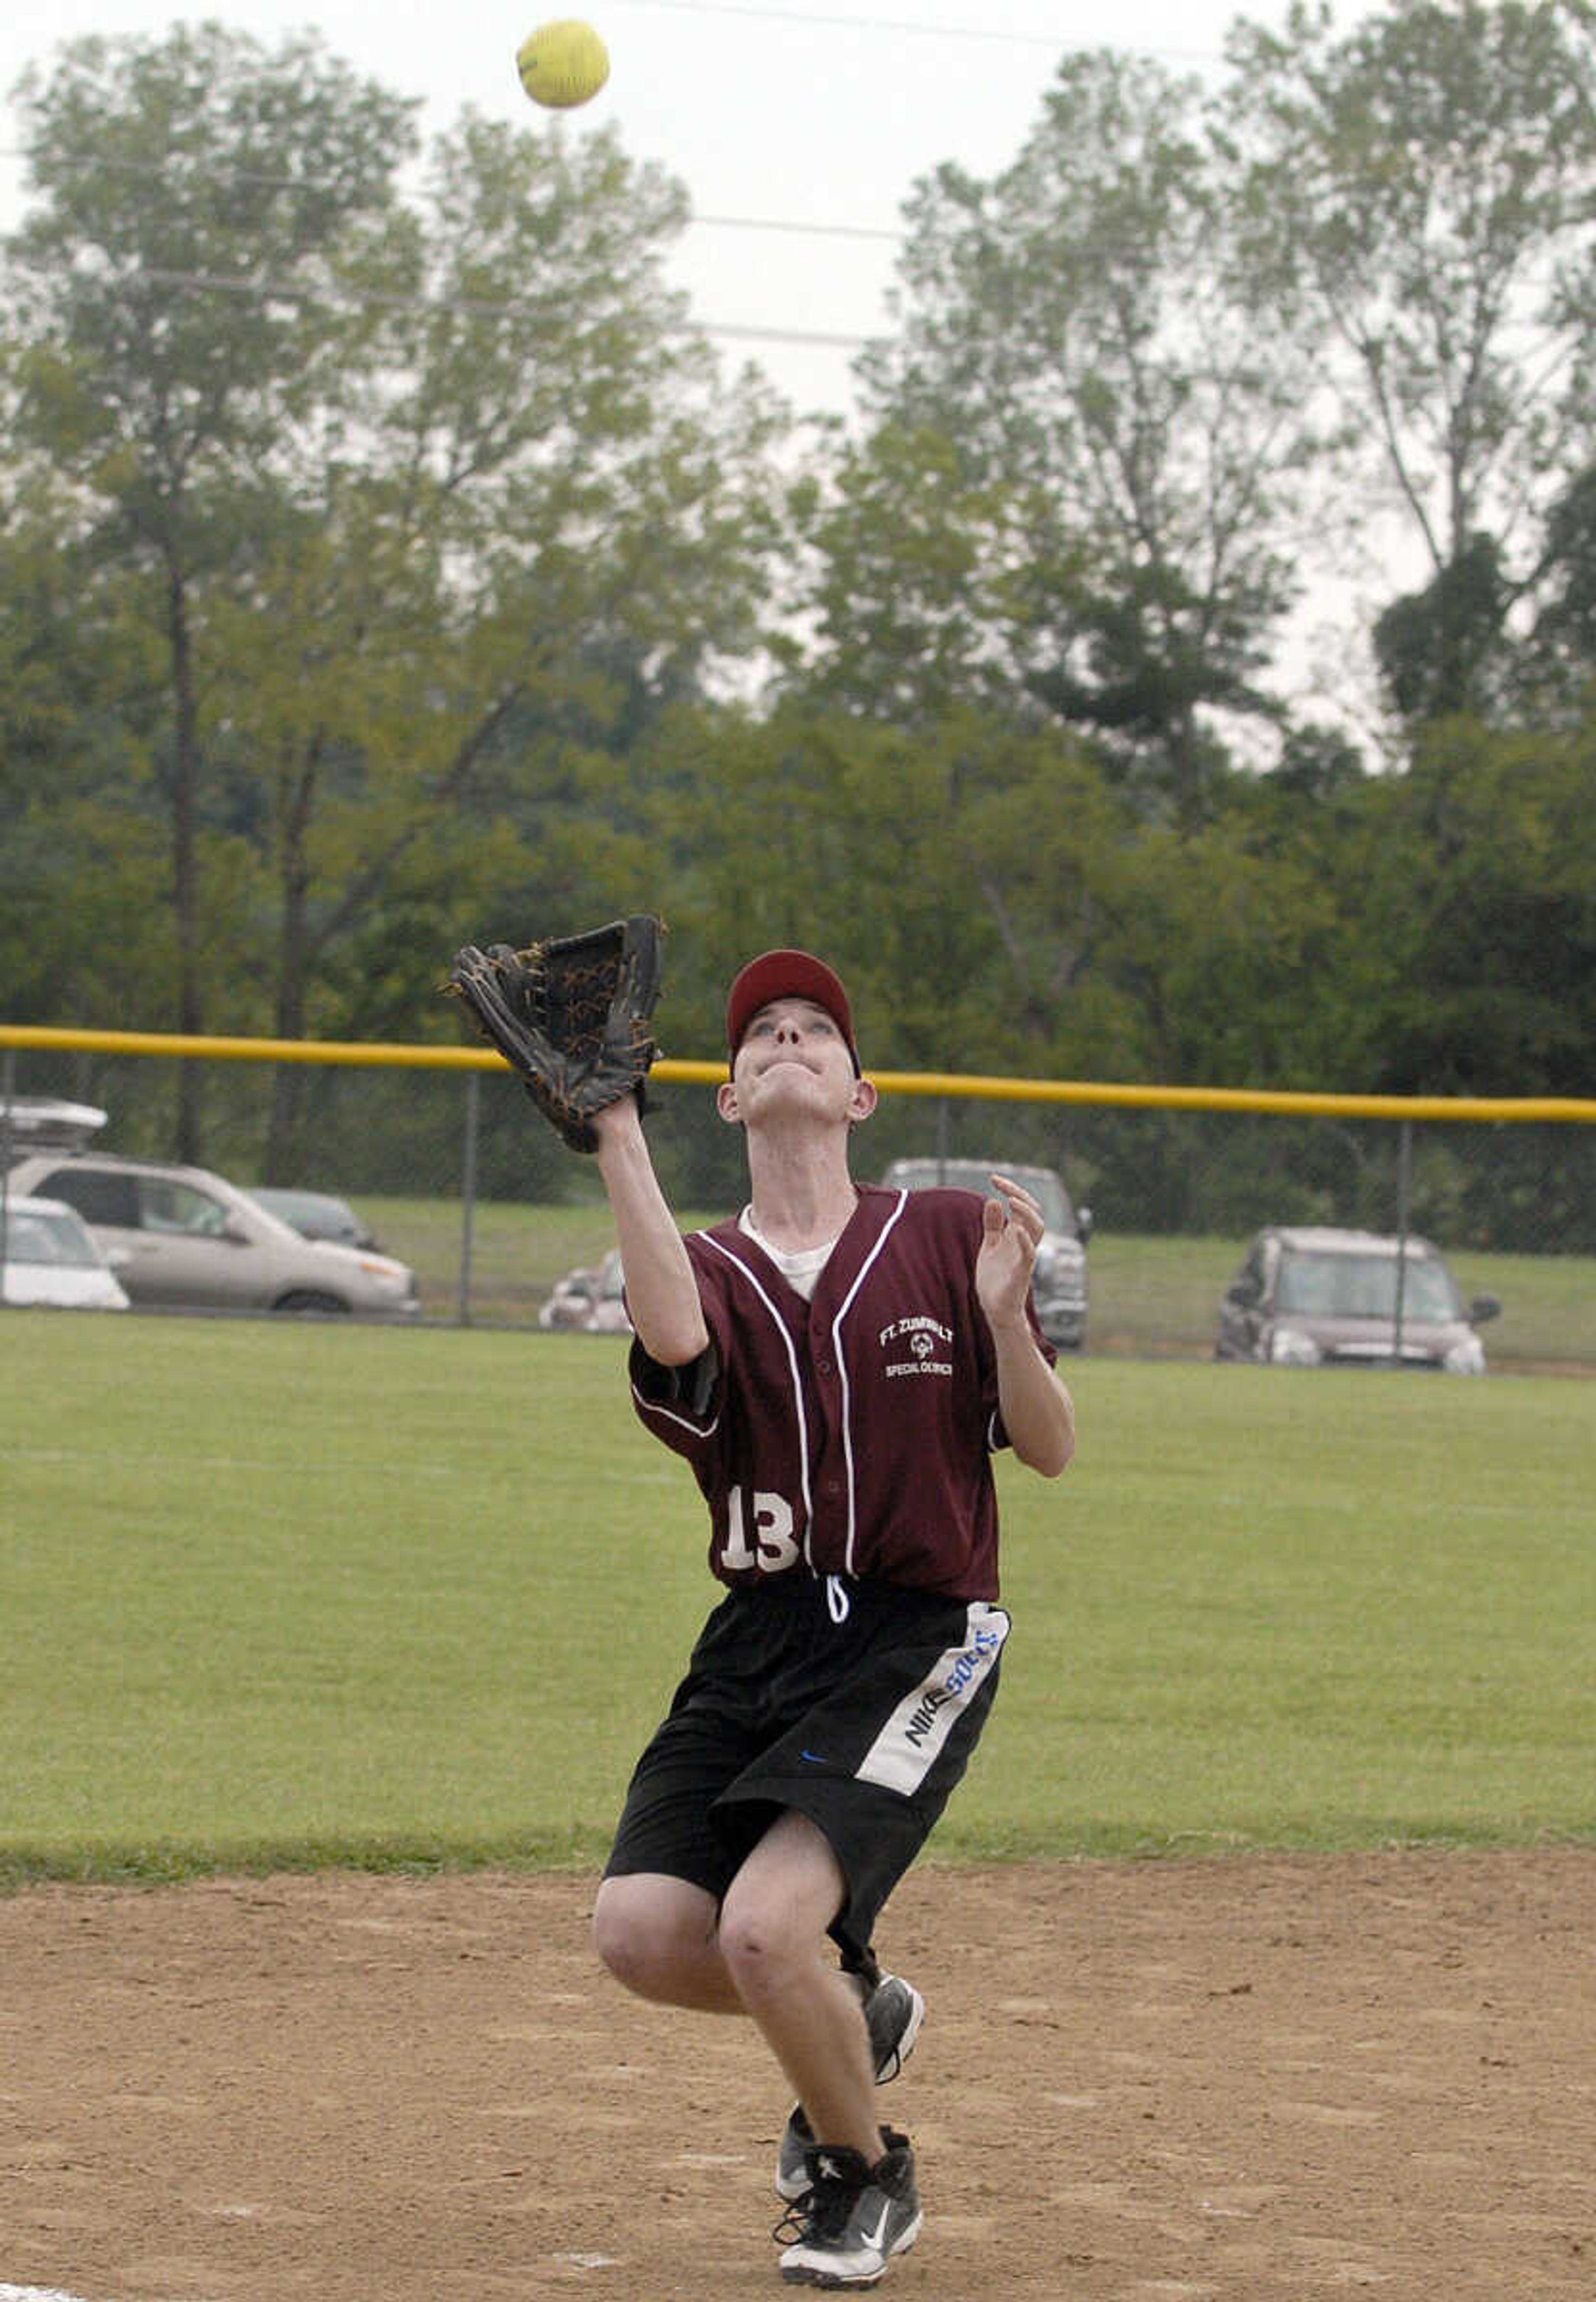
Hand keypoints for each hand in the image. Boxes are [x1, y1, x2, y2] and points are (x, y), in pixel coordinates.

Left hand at [975, 1173, 1044, 1331]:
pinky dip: (1025, 1241)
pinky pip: (1029, 1255)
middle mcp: (1024, 1242)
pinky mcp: (1021, 1273)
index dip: (1012, 1189)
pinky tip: (1014, 1228)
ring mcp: (1025, 1257)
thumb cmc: (995, 1277)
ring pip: (1037, 1229)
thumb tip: (993, 1200)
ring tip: (1011, 1200)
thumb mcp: (990, 1245)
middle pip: (1033, 1212)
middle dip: (1020, 1194)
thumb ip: (992, 1224)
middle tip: (1000, 1182)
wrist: (995, 1308)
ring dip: (1026, 1212)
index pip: (1023, 1206)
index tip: (994, 1178)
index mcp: (1017, 1235)